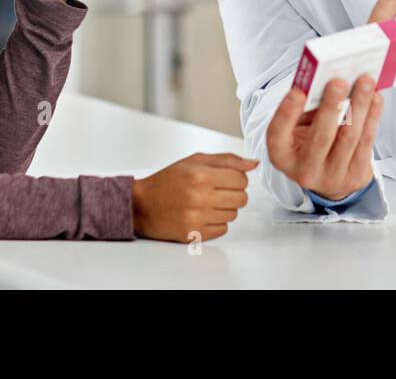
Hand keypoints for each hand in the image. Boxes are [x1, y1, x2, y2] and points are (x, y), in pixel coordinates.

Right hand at [131, 152, 257, 241]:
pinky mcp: (193, 234)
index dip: (237, 178)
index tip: (226, 179)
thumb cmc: (168, 180)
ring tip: (207, 202)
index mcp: (200, 175)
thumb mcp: (195, 161)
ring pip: (233, 215)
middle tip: (217, 191)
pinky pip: (223, 229)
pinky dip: (216, 222)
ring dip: (225, 208)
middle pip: (241, 198)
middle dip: (233, 193)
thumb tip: (253, 164)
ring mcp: (196, 218)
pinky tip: (202, 214)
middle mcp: (199, 197)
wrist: (141, 205)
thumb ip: (227, 160)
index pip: (241, 179)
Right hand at [267, 76, 382, 201]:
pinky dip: (372, 116)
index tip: (297, 91)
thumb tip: (329, 82)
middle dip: (331, 106)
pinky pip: (366, 142)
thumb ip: (307, 107)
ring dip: (359, 106)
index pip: (277, 135)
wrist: (329, 174)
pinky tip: (375, 98)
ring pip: (349, 137)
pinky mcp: (355, 177)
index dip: (286, 113)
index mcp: (282, 155)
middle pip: (320, 137)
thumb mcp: (298, 126)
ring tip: (365, 81)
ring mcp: (332, 177)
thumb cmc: (309, 140)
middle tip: (339, 82)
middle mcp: (304, 171)